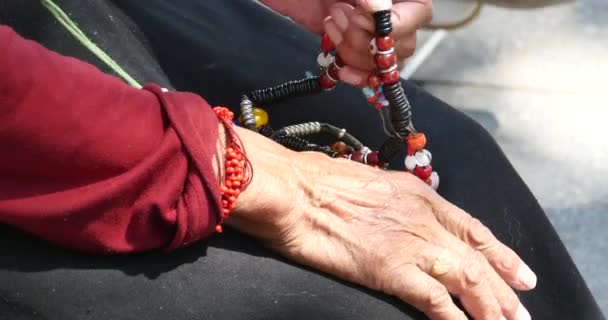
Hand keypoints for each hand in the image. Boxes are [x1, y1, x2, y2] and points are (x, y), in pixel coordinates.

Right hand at [229, 128, 535, 319]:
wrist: (295, 189)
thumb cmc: (319, 181)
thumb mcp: (369, 182)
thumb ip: (392, 201)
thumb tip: (397, 215)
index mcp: (418, 195)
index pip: (472, 229)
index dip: (501, 253)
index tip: (520, 273)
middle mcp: (424, 219)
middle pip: (478, 259)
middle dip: (504, 289)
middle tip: (521, 313)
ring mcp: (411, 244)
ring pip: (468, 280)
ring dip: (491, 308)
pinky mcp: (392, 270)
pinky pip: (436, 301)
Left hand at [258, 0, 431, 85]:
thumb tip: (376, 5)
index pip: (419, 14)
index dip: (394, 22)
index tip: (361, 12)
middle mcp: (394, 13)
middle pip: (403, 44)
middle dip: (366, 37)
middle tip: (342, 14)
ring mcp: (374, 34)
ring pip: (383, 63)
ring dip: (353, 49)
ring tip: (332, 22)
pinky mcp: (354, 49)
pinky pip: (367, 75)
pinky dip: (354, 74)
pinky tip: (341, 67)